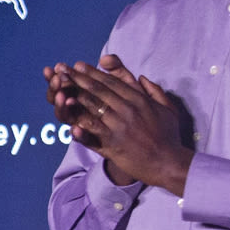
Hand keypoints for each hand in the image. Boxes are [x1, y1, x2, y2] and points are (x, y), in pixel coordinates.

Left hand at [45, 54, 193, 195]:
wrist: (170, 164)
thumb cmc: (169, 137)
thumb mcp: (168, 109)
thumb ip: (155, 91)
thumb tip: (142, 77)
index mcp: (139, 100)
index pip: (111, 82)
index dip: (93, 73)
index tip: (78, 65)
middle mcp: (128, 110)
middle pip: (98, 90)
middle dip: (78, 78)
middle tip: (62, 69)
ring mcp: (119, 127)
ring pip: (93, 108)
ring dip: (74, 97)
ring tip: (59, 88)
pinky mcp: (114, 145)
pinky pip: (93, 135)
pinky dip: (81, 129)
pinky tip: (69, 123)